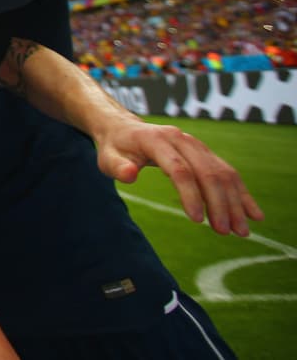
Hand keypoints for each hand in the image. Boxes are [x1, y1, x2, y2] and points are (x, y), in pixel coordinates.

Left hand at [96, 118, 262, 235]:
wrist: (124, 128)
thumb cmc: (115, 148)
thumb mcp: (107, 158)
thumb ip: (117, 167)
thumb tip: (130, 174)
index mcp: (157, 140)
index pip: (179, 169)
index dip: (190, 195)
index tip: (197, 220)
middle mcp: (181, 140)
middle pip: (207, 172)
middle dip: (219, 204)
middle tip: (225, 232)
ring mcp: (195, 145)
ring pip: (222, 173)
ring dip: (234, 202)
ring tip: (240, 231)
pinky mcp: (204, 153)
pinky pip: (227, 172)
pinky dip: (241, 193)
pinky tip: (253, 214)